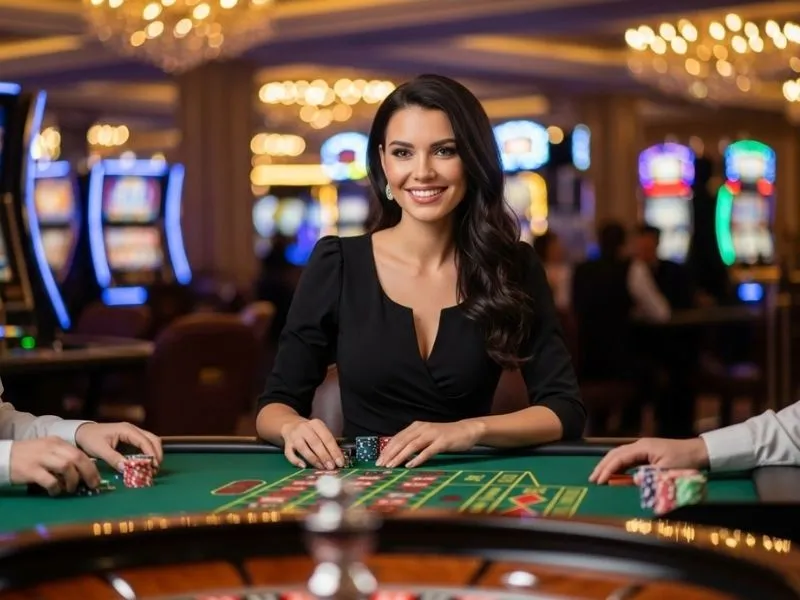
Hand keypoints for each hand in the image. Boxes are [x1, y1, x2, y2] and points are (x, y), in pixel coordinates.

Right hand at [9, 437, 100, 495]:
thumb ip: (63, 456)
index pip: (80, 452)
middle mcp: (51, 447)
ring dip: (72, 480)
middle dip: (88, 473)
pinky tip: (55, 492)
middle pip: (77, 458)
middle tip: (92, 485)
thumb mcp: (48, 450)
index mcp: (57, 442)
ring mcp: (40, 458)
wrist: (3, 456)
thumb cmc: (28, 455)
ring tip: (70, 489)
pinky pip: (49, 480)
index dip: (91, 466)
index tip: (96, 478)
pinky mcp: (30, 470)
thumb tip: (83, 470)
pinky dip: (56, 487)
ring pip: (66, 466)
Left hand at [75, 422, 162, 472]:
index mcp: (127, 430)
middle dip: (157, 453)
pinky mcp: (131, 438)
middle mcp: (133, 429)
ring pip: (151, 440)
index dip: (151, 453)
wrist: (82, 432)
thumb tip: (126, 469)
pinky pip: (145, 444)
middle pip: (153, 439)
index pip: (144, 441)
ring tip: (153, 467)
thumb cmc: (90, 439)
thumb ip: (113, 459)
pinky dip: (149, 452)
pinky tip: (146, 462)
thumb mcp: (100, 450)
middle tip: (156, 468)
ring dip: (154, 453)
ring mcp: (133, 433)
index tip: (154, 465)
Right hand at [281, 418, 342, 469]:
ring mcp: (294, 436)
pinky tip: (303, 466)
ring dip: (314, 459)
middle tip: (331, 467)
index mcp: (316, 424)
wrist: (291, 425)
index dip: (334, 451)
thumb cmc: (310, 431)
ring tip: (321, 467)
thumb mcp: (320, 431)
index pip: (327, 438)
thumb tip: (338, 458)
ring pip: (303, 448)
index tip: (340, 462)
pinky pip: (290, 454)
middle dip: (325, 456)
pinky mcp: (287, 444)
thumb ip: (328, 442)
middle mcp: (304, 428)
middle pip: (315, 443)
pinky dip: (296, 461)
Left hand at [377, 420, 484, 468]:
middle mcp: (422, 428)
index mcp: (416, 426)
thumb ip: (414, 442)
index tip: (378, 460)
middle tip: (381, 465)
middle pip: (402, 441)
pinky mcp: (442, 442)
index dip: (387, 449)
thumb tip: (398, 454)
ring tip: (391, 466)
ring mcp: (432, 434)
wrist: (466, 430)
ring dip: (400, 456)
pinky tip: (410, 465)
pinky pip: (428, 451)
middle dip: (390, 454)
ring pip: (412, 446)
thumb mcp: (426, 436)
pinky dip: (417, 458)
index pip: (398, 438)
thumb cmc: (445, 436)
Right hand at [589, 437, 709, 483]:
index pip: (619, 458)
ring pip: (620, 455)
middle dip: (603, 466)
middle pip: (615, 454)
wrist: (701, 452)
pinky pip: (627, 458)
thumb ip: (648, 476)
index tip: (599, 481)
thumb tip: (632, 481)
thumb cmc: (686, 461)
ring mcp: (643, 448)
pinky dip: (618, 465)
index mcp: (643, 447)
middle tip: (592, 479)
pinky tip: (614, 473)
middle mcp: (640, 445)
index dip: (607, 470)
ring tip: (599, 477)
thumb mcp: (667, 472)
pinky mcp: (648, 452)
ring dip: (609, 465)